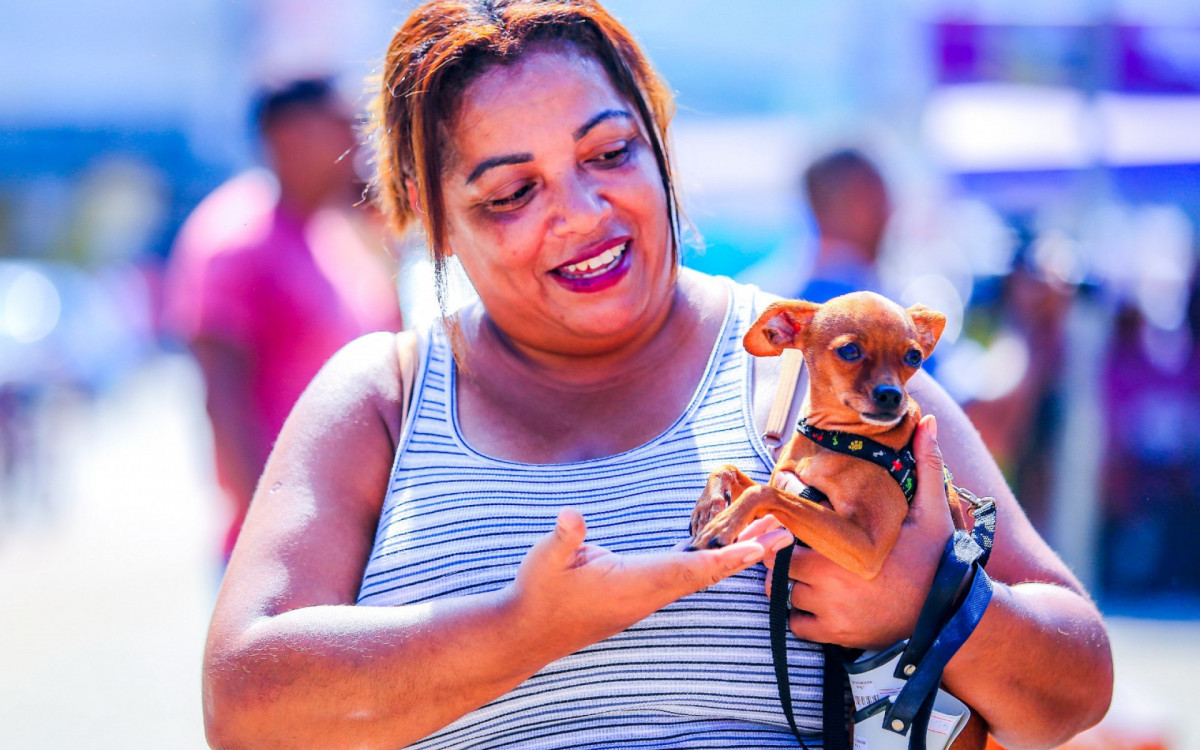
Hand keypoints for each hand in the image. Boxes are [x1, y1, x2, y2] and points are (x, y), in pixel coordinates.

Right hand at [508, 508, 793, 653]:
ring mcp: (646, 595)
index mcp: (633, 583)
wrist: (529, 631)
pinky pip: (684, 575)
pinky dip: (709, 560)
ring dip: (733, 555)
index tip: (757, 549)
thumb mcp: (545, 559)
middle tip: (784, 534)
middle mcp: (648, 592)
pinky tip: (722, 548)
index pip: (687, 569)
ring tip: (765, 539)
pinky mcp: (639, 592)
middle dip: (746, 553)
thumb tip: (571, 517)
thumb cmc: (538, 593)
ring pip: (699, 574)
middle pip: (707, 572)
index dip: (723, 558)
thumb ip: (564, 537)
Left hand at [763, 415, 954, 648]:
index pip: (788, 532)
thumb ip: (925, 464)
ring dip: (790, 585)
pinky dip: (800, 616)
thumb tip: (928, 420)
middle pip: (779, 564)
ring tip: (811, 573)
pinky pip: (796, 625)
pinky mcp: (836, 636)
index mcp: (845, 547)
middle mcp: (831, 581)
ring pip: (783, 595)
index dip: (786, 527)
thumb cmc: (939, 560)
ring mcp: (832, 611)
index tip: (796, 524)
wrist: (953, 616)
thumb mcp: (933, 511)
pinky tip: (819, 601)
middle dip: (783, 555)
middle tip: (799, 548)